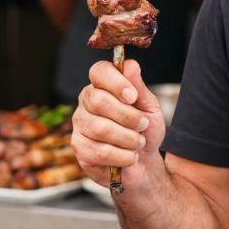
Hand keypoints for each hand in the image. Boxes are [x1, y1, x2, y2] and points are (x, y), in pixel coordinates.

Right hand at [71, 59, 165, 188]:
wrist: (144, 163)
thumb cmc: (144, 131)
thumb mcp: (149, 107)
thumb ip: (139, 87)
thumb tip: (130, 65)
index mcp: (102, 86)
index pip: (99, 71)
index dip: (116, 82)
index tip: (133, 97)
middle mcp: (86, 102)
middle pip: (98, 100)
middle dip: (128, 116)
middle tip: (143, 125)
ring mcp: (80, 125)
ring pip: (101, 128)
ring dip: (129, 138)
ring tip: (138, 143)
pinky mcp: (79, 148)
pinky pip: (101, 151)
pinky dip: (123, 156)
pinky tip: (130, 156)